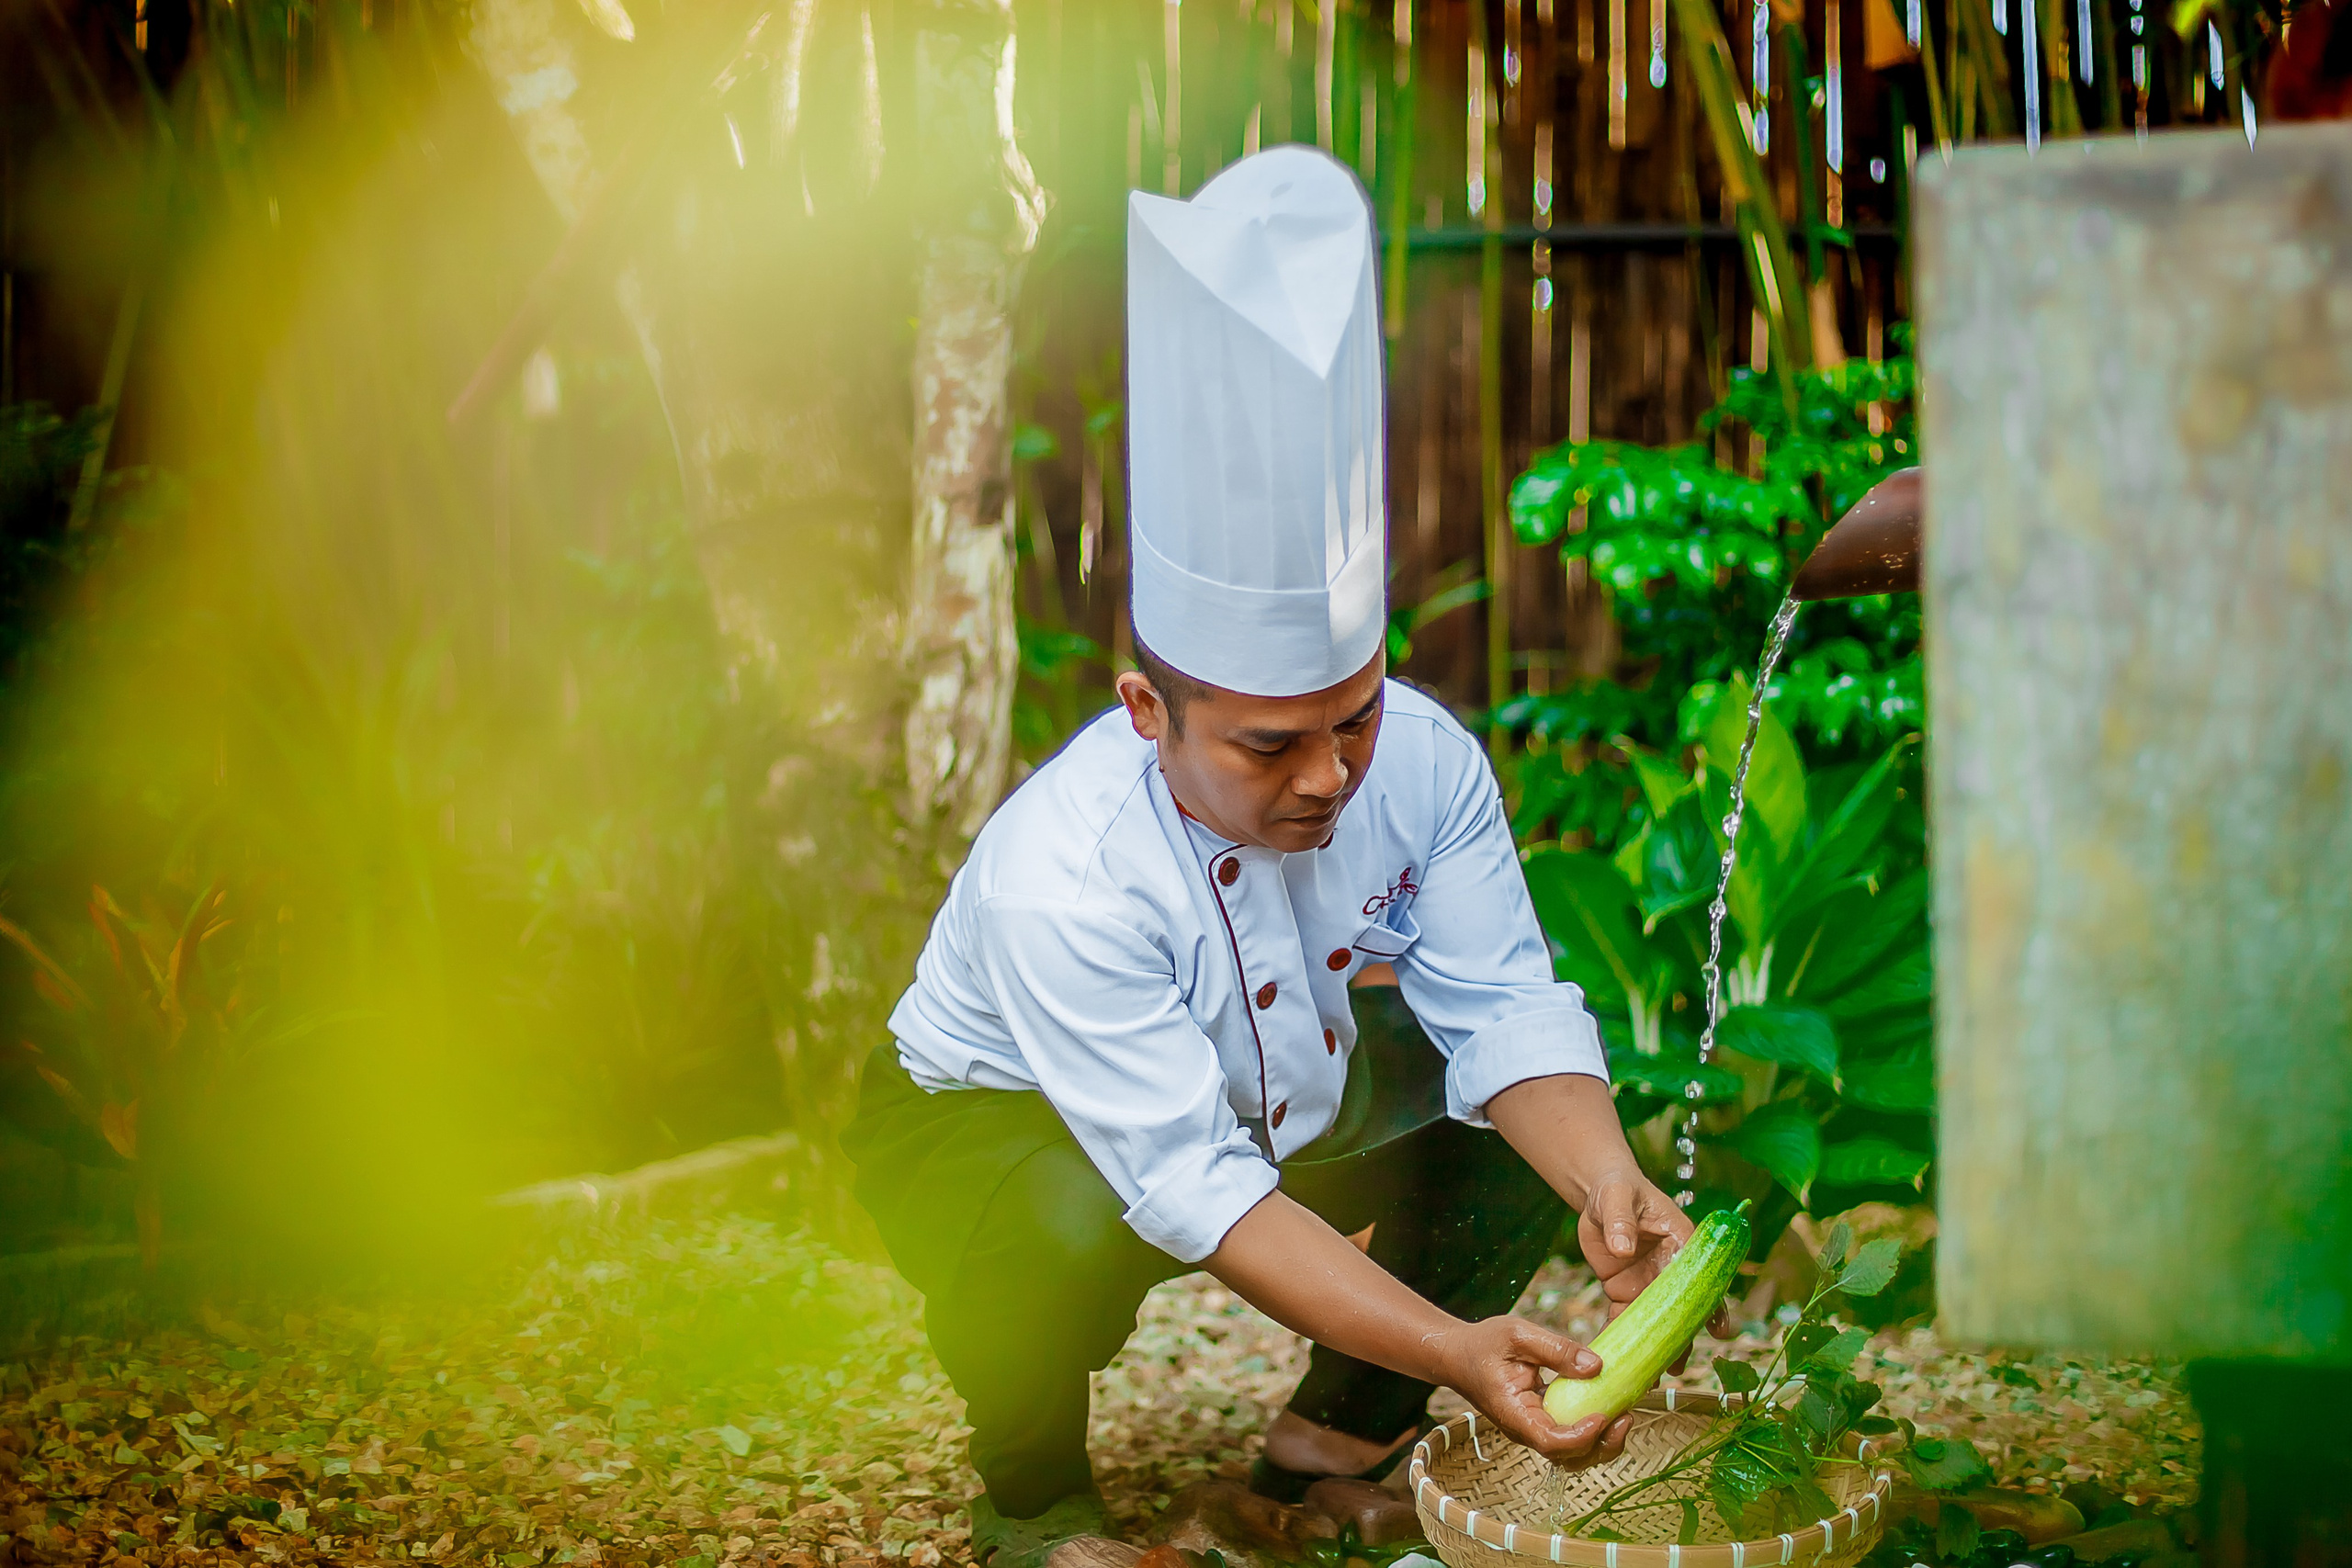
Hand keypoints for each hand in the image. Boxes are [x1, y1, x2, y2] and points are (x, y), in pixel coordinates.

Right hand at [1425, 1315, 1634, 1467]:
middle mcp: (1525, 1430)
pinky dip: (1594, 1430)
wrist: (1457, 1355)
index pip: (1551, 1442)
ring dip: (1603, 1442)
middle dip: (1602, 1445)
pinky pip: (1571, 1438)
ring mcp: (1534, 1429)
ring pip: (1574, 1454)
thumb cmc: (1483, 1343)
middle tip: (1626, 1416)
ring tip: (1624, 1415)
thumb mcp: (1519, 1335)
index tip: (1602, 1414)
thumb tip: (1597, 1366)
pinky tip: (1610, 1407)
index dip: (1581, 1437)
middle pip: (1569, 1458)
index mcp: (1515, 1414)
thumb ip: (1556, 1350)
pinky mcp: (1542, 1422)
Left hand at [1576, 1167, 1736, 1364]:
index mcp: (1681, 1244)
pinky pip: (1624, 1320)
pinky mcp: (1624, 1292)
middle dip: (1682, 1339)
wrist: (1597, 1194)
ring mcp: (1648, 1285)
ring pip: (1655, 1323)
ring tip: (1650, 1378)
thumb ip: (1620, 1220)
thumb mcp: (1617, 1197)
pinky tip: (1617, 1363)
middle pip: (1682, 1309)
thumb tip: (1622, 1248)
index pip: (1703, 1278)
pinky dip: (1621, 1341)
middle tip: (1676, 1366)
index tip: (1718, 1330)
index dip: (1713, 1304)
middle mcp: (1669, 1270)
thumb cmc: (1617, 1189)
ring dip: (1654, 1349)